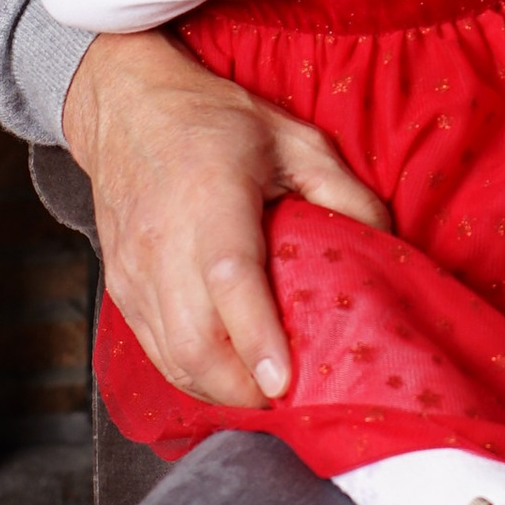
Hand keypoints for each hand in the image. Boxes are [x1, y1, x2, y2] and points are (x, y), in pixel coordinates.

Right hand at [61, 28, 390, 407]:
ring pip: (170, 359)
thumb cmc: (213, 119)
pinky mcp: (119, 288)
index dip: (258, 339)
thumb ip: (342, 190)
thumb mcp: (292, 137)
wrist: (126, 106)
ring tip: (263, 394)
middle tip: (290, 399)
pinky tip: (225, 374)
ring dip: (217, 390)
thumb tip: (384, 244)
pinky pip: (153, 351)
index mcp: (211, 197)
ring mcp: (134, 271)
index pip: (231, 280)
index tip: (284, 384)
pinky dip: (190, 375)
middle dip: (242, 388)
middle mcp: (163, 242)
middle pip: (193, 342)